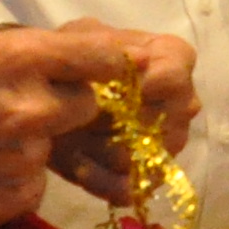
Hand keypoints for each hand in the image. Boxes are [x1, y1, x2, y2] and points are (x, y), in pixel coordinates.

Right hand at [0, 23, 196, 228]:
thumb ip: (29, 56)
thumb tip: (80, 58)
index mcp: (19, 58)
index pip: (102, 58)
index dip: (111, 66)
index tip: (114, 71)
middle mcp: (30, 107)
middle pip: (86, 107)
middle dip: (64, 107)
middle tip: (22, 108)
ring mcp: (21, 158)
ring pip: (53, 151)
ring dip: (31, 147)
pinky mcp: (7, 199)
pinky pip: (32, 188)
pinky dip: (11, 183)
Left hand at [32, 24, 201, 208]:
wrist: (49, 101)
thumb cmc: (72, 63)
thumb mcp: (78, 40)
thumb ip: (104, 45)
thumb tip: (139, 60)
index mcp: (169, 60)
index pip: (179, 74)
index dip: (159, 83)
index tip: (125, 88)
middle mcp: (179, 104)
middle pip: (169, 122)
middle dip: (121, 122)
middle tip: (85, 114)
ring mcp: (166, 144)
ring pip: (146, 157)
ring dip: (103, 150)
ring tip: (74, 136)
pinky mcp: (144, 177)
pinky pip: (130, 188)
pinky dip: (99, 179)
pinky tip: (78, 163)